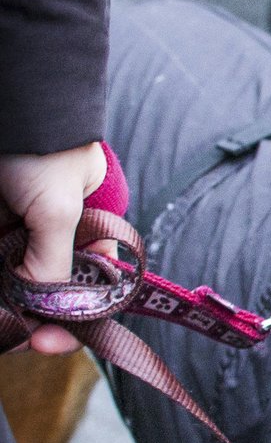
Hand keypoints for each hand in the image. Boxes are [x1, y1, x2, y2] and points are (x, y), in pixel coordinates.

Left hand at [0, 142, 107, 353]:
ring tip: (3, 325)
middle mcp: (53, 227)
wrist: (4, 101)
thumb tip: (39, 302)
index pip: (90, 282)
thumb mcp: (58, 210)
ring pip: (14, 277)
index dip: (75, 315)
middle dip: (34, 314)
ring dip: (9, 302)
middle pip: (49, 285)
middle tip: (20, 339)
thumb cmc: (41, 147)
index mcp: (88, 223)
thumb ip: (53, 261)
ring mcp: (16, 225)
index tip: (48, 341)